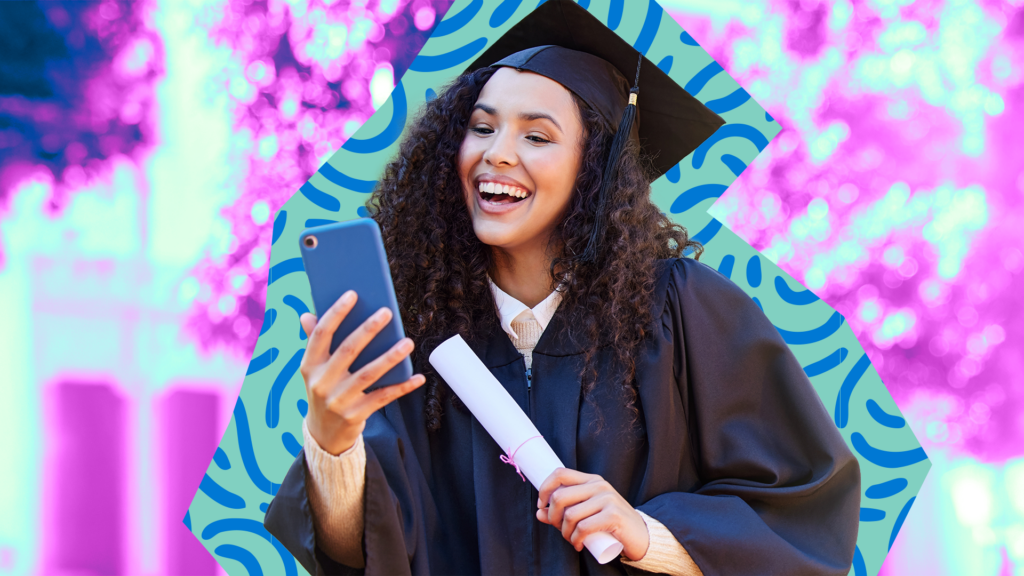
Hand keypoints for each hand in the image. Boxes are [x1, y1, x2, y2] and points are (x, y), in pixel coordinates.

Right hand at [300, 290, 424, 455]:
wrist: (324, 434)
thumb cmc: (324, 390)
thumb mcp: (314, 370)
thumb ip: (314, 342)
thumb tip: (306, 314)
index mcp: (309, 365)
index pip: (320, 334)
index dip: (336, 313)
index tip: (352, 294)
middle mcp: (321, 382)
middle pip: (348, 350)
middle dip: (368, 330)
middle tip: (387, 312)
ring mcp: (338, 400)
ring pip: (368, 374)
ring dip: (390, 357)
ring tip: (407, 342)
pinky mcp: (355, 414)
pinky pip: (383, 397)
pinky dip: (402, 387)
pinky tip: (418, 377)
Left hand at [536, 468, 649, 560]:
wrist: (641, 536)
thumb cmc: (610, 524)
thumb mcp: (586, 514)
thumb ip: (563, 512)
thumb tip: (539, 512)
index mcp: (591, 481)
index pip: (560, 474)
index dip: (545, 489)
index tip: (542, 506)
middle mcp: (599, 486)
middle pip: (560, 496)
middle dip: (553, 517)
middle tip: (559, 529)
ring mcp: (607, 499)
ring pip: (570, 514)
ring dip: (564, 532)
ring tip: (571, 539)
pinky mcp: (613, 515)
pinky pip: (583, 527)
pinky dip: (575, 539)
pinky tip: (578, 544)